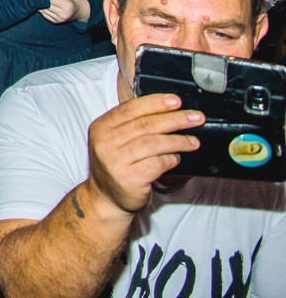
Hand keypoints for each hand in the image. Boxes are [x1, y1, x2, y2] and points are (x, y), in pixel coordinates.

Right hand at [85, 93, 202, 215]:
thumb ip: (133, 125)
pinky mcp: (129, 178)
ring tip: (193, 141)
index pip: (130, 108)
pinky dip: (171, 159)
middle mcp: (105, 142)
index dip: (155, 103)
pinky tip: (177, 158)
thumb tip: (168, 110)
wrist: (106, 197)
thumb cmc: (118, 165)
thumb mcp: (116, 140)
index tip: (176, 100)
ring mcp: (115, 160)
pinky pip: (157, 163)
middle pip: (145, 124)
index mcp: (101, 127)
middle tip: (195, 118)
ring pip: (153, 143)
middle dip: (174, 119)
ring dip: (178, 140)